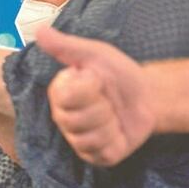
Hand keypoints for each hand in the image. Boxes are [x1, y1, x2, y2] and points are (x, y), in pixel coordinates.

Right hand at [35, 27, 155, 166]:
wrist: (148, 96)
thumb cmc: (117, 74)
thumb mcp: (94, 54)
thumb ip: (65, 46)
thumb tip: (39, 31)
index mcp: (59, 94)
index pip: (65, 96)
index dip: (88, 87)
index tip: (97, 79)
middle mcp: (64, 118)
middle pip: (75, 120)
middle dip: (101, 107)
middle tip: (108, 99)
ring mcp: (79, 140)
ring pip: (90, 138)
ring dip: (110, 124)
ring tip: (114, 115)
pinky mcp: (97, 156)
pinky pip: (102, 153)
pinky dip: (116, 140)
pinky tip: (118, 131)